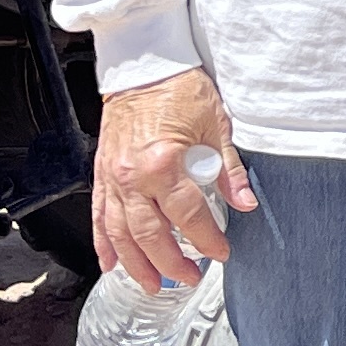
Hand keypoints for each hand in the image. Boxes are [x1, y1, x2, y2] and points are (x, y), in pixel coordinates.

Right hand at [91, 68, 254, 290]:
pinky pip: (100, 215)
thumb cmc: (180, 86)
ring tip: (151, 284)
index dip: (207, 239)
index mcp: (164, 162)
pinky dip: (103, 242)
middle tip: (189, 278)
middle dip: (171, 263)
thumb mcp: (216, 124)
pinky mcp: (103, 172)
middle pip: (151, 234)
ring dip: (136, 263)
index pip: (189, 216)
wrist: (144, 62)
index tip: (220, 252)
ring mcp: (114, 176)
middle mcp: (134, 175)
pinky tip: (110, 263)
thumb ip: (228, 169)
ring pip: (120, 233)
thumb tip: (245, 203)